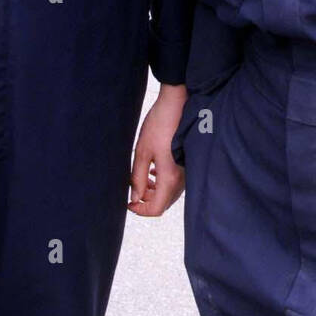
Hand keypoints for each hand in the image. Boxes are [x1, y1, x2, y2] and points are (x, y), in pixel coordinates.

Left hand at [128, 83, 187, 217]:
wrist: (176, 104)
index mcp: (169, 179)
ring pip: (169, 193)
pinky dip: (162, 182)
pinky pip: (175, 183)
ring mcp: (186, 172)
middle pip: (164, 203)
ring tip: (143, 178)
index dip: (140, 210)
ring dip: (155, 191)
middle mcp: (181, 179)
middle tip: (133, 190)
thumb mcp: (142, 152)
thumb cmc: (159, 125)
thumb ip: (138, 178)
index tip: (128, 203)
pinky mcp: (187, 163)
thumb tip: (135, 197)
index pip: (156, 209)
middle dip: (147, 201)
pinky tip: (154, 170)